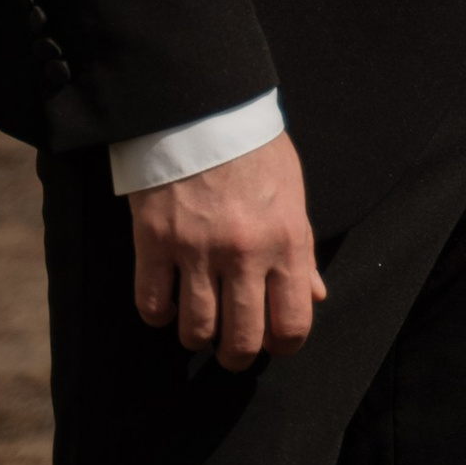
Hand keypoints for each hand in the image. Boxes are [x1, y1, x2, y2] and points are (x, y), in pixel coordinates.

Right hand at [130, 131, 323, 372]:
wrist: (203, 109)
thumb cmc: (254, 151)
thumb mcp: (293, 195)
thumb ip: (302, 251)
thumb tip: (314, 296)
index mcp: (287, 241)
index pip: (291, 324)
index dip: (283, 345)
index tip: (273, 342)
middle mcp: (244, 253)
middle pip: (240, 341)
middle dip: (237, 356)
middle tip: (232, 347)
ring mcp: (196, 250)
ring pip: (195, 331)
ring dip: (197, 334)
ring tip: (200, 318)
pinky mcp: (153, 242)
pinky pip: (151, 307)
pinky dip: (159, 313)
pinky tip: (169, 298)